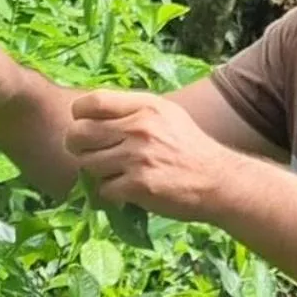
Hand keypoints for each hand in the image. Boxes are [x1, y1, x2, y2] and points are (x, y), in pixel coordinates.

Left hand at [65, 90, 235, 221]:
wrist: (219, 182)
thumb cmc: (190, 148)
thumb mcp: (167, 115)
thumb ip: (133, 111)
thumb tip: (93, 115)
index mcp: (146, 106)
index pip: (92, 102)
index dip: (79, 115)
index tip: (83, 124)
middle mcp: (140, 128)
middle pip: (80, 134)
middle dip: (77, 146)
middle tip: (89, 154)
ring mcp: (138, 158)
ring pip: (88, 164)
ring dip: (96, 173)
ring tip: (114, 174)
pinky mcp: (139, 186)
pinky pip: (104, 190)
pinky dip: (111, 194)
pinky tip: (126, 191)